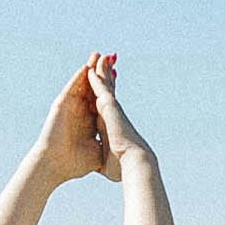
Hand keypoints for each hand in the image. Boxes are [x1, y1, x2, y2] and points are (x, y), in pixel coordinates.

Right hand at [36, 64, 108, 186]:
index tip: (118, 75)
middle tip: (111, 56)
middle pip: (92, 87)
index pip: (100, 99)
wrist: (55, 166)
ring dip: (89, 68)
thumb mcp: (97, 150)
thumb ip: (106, 144)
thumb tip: (121, 148)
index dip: (109, 87)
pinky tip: (86, 66)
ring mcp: (70, 107)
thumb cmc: (74, 164)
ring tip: (98, 53)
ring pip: (81, 83)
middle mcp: (79, 111)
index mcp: (88, 120)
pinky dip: (78, 77)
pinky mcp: (61, 105)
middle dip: (101, 72)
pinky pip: (72, 87)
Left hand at [85, 52, 143, 175]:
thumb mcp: (108, 162)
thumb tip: (103, 167)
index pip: (105, 108)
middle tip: (107, 64)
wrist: (133, 164)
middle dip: (107, 78)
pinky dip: (96, 78)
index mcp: (110, 126)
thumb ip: (105, 159)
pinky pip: (100, 88)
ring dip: (102, 71)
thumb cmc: (123, 167)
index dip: (104, 97)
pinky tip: (90, 68)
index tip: (104, 88)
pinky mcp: (109, 107)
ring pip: (105, 86)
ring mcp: (112, 109)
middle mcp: (112, 115)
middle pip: (108, 92)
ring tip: (100, 57)